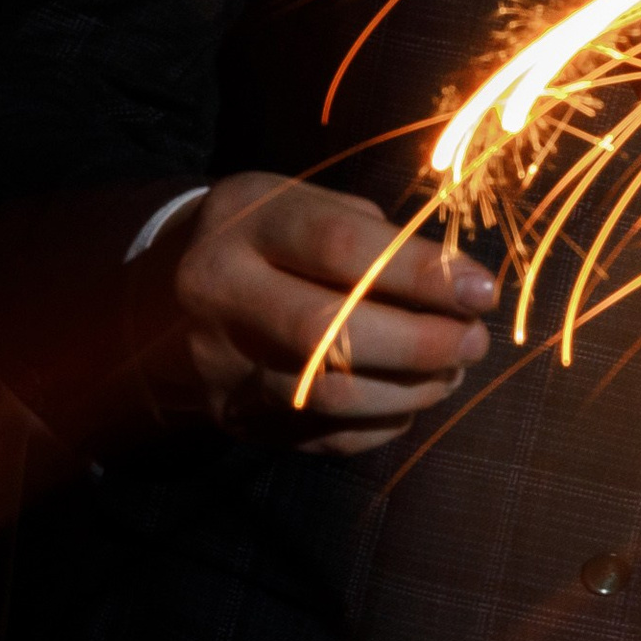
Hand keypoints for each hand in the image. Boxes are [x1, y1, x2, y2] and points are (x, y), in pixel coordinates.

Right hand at [161, 173, 496, 454]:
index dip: (422, 273)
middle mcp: (220, 292)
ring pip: (327, 394)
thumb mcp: (302, 205)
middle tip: (473, 342)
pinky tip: (409, 399)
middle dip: (422, 343)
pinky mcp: (231, 417)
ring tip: (451, 371)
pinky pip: (319, 435)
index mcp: (246, 223)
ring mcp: (220, 363)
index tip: (482, 291)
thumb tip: (457, 283)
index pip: (341, 247)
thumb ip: (374, 235)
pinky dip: (380, 423)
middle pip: (330, 330)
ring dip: (410, 390)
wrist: (158, 300)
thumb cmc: (263, 240)